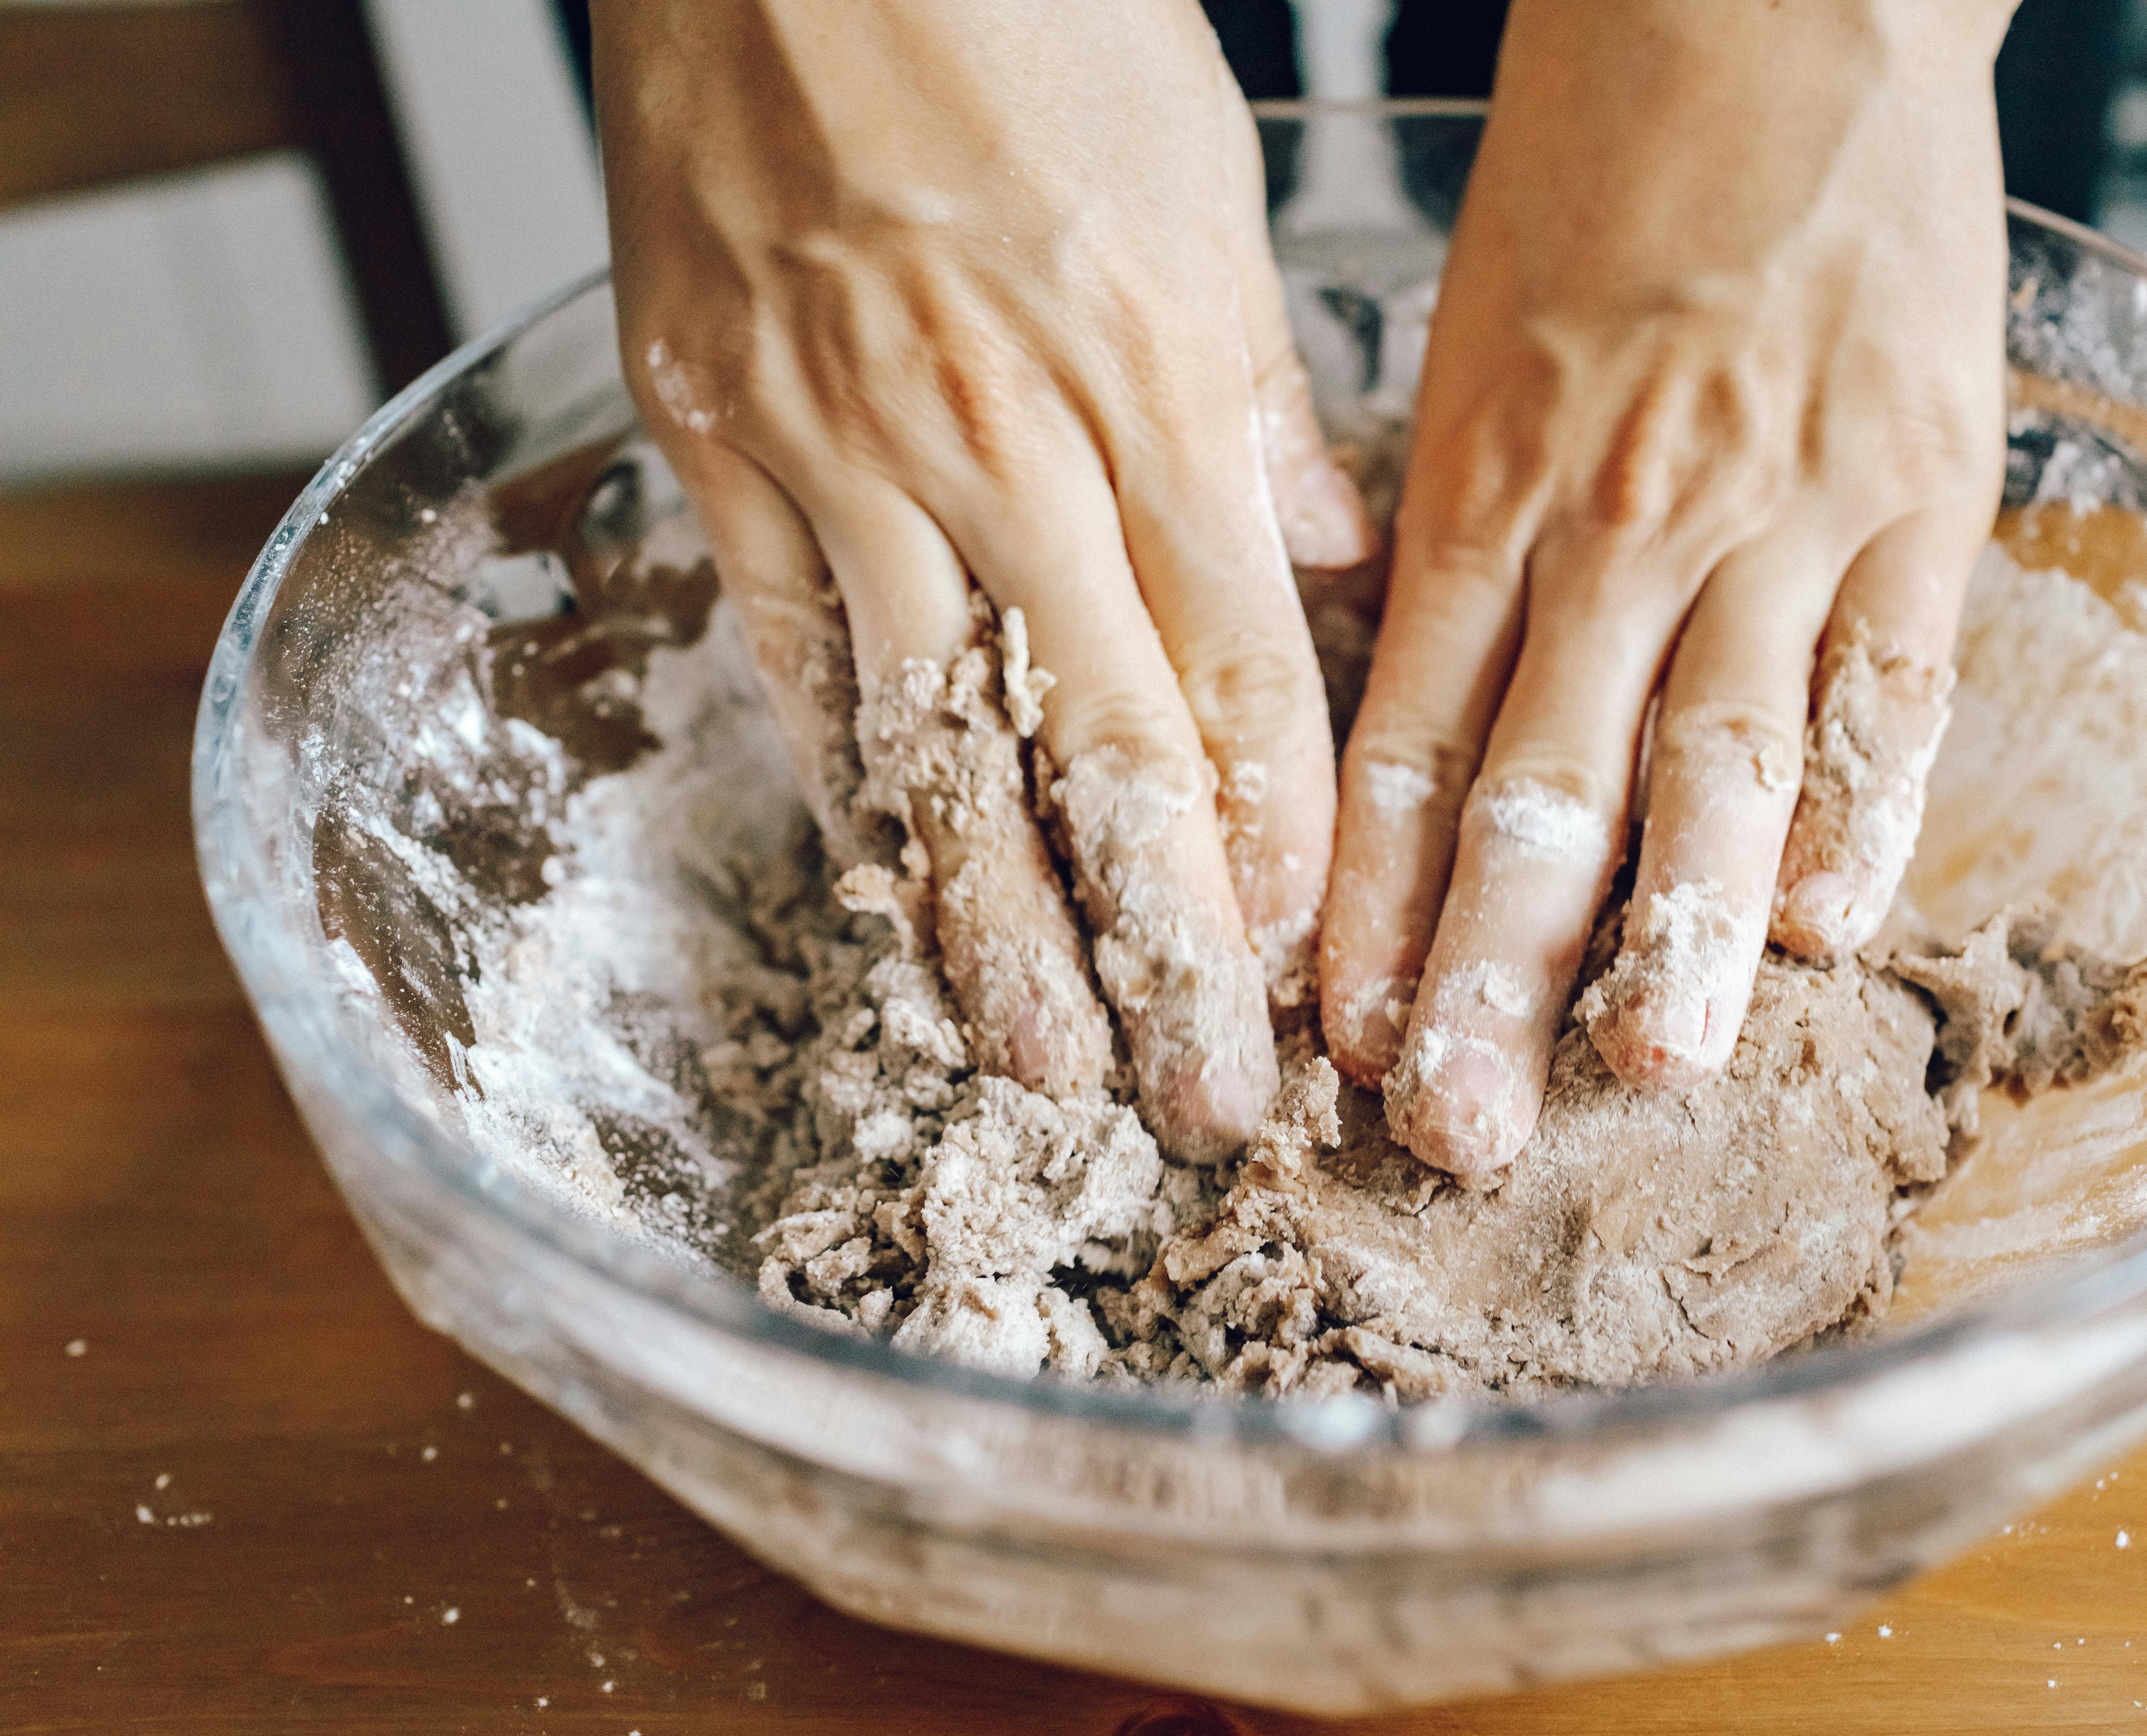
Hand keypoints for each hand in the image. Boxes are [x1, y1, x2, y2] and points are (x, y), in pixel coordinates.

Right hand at [593, 0, 1371, 1159]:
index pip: (1237, 669)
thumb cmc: (1029, 22)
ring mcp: (838, 445)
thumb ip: (1259, 398)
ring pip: (934, 740)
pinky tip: (893, 905)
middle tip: (1202, 1103)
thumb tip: (1323, 549)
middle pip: (1098, 746)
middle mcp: (999, 438)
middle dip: (1160, 946)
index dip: (1275, 839)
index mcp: (1147, 378)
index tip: (1306, 966)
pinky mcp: (710, 435)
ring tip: (1046, 1069)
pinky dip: (847, 789)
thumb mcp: (1200, 192)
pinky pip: (787, 654)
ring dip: (994, 930)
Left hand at [1318, 0, 2015, 1178]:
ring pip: (1716, 764)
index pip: (1408, 744)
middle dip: (1489, 975)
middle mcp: (1621, 522)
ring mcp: (1780, 510)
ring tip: (1642, 1076)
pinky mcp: (1922, 483)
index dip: (1366, 905)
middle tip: (1453, 1131)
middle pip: (1544, 789)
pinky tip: (1821, 932)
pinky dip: (1858, 814)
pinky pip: (1889, 683)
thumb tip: (1413, 686)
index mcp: (1485, 486)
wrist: (1771, 1)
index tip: (1337, 1039)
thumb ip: (1450, 524)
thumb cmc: (1598, 171)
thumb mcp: (1470, 341)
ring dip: (1675, 936)